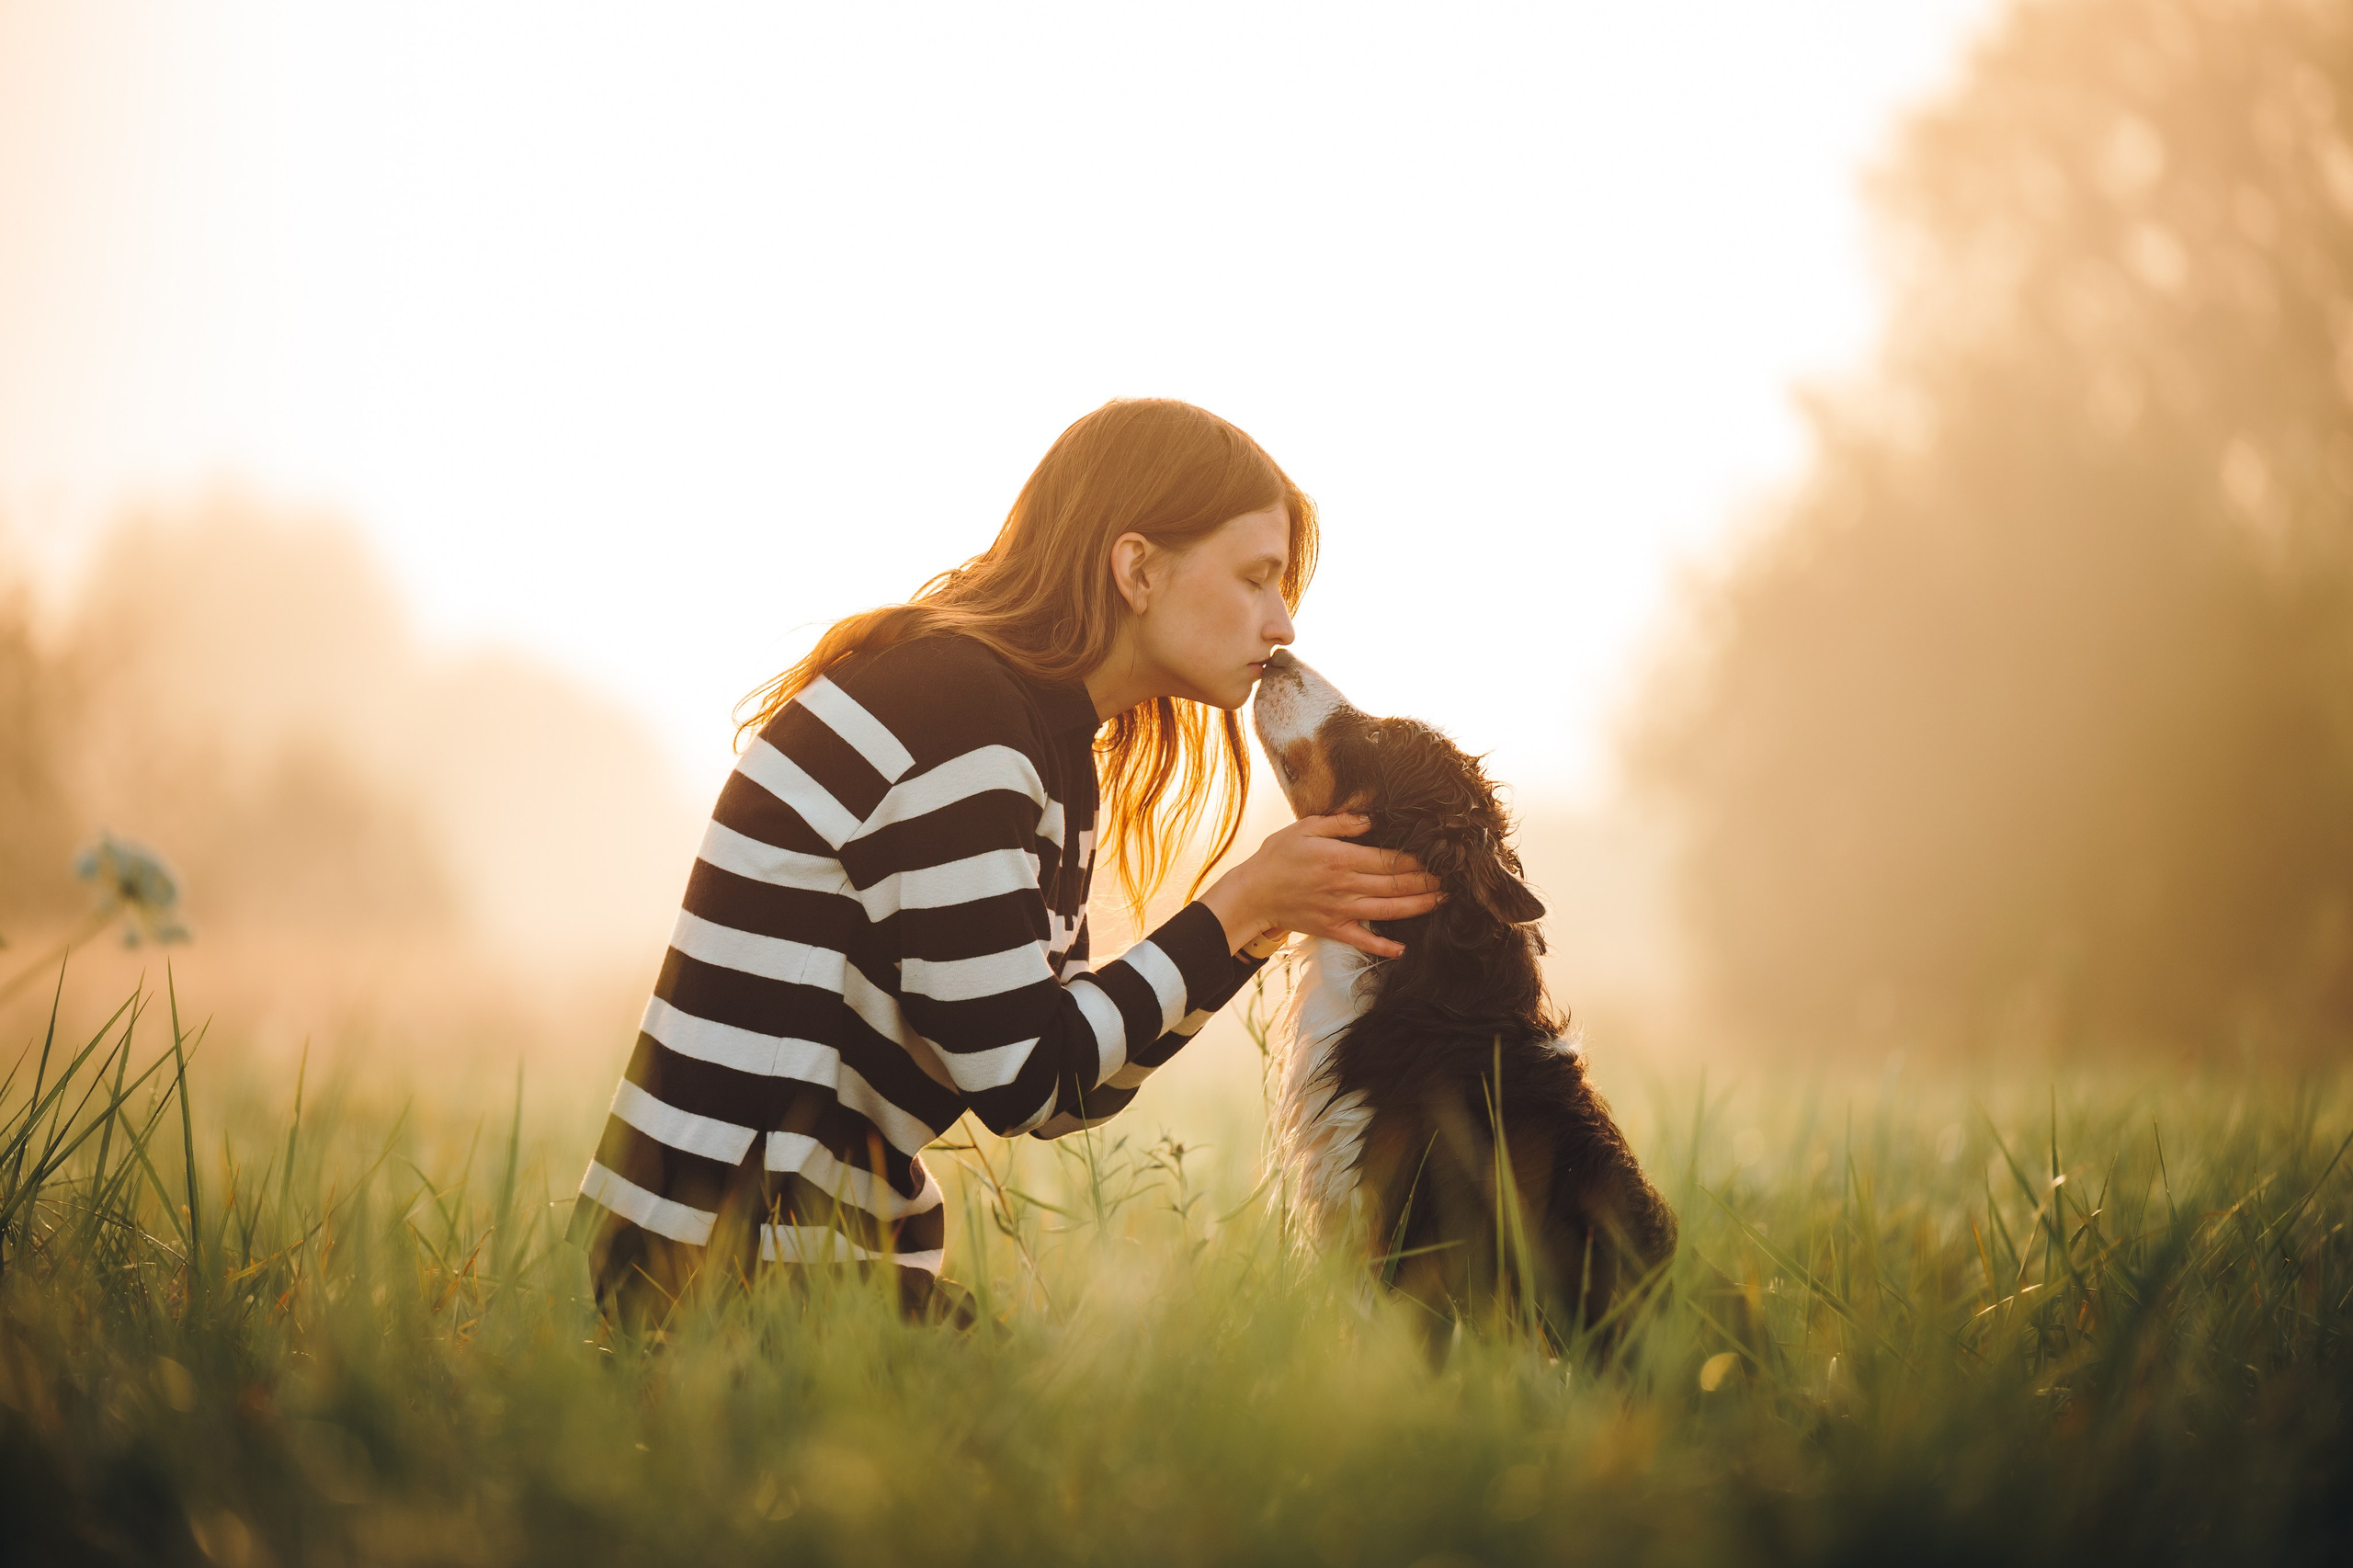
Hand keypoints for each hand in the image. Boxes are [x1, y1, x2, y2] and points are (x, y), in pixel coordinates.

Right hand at [1199, 814, 1444, 959]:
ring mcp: (1340, 910)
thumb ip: (1340, 823)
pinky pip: (1362, 940)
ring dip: (1418, 906)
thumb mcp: (1305, 828)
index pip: (1388, 859)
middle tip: (1453, 878)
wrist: (1252, 894)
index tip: (1437, 855)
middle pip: (1395, 884)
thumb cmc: (1277, 857)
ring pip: (1388, 910)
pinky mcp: (1333, 929)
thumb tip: (1371, 820)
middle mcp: (1345, 886)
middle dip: (1426, 881)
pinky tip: (1403, 949)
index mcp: (1341, 859)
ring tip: (1442, 900)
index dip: (1416, 859)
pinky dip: (1383, 947)